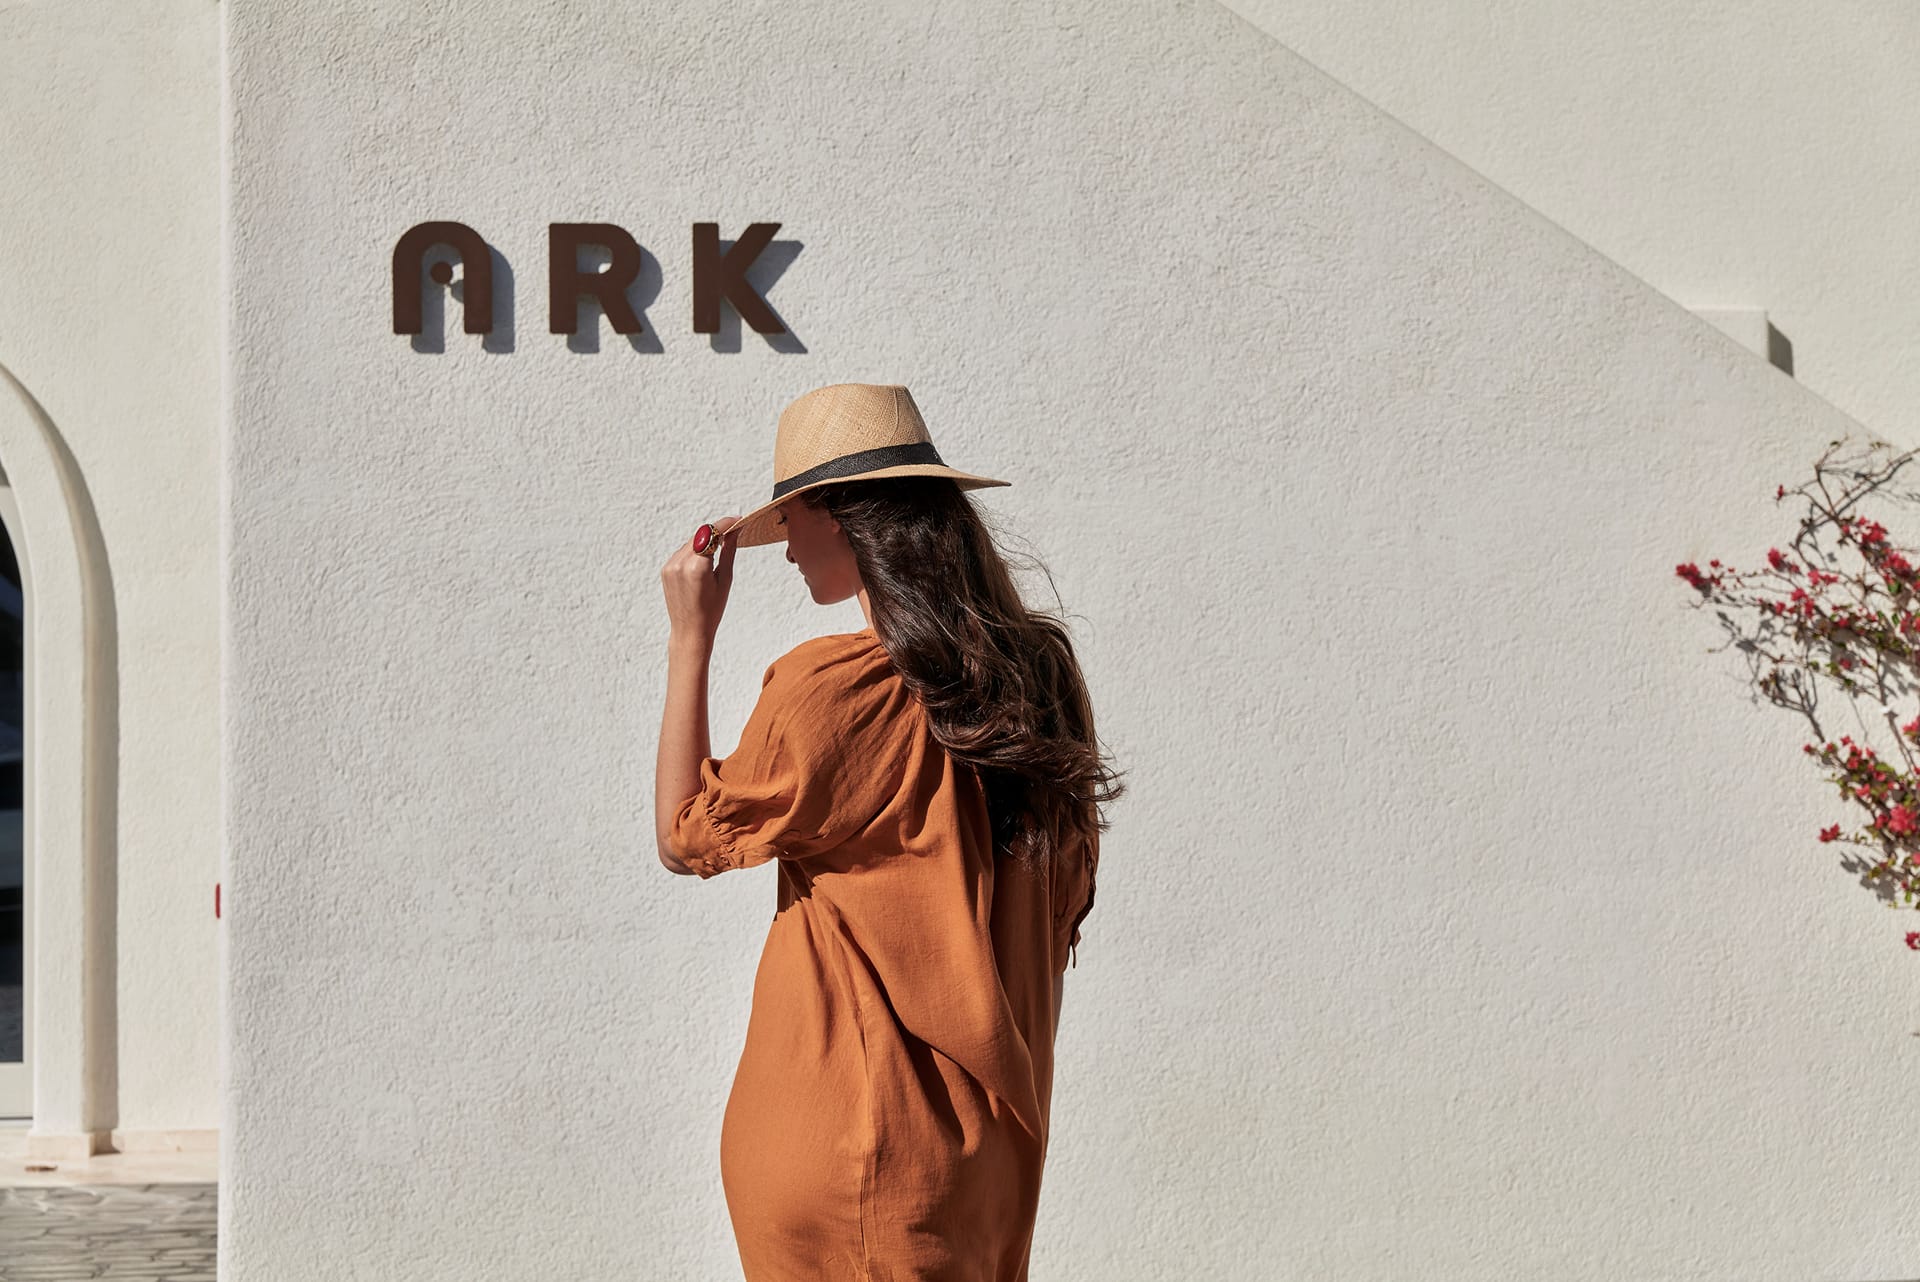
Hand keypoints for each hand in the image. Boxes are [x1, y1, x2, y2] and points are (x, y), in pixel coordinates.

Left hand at [661, 516, 742, 646]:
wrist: (690, 630)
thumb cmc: (711, 610)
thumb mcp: (725, 579)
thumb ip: (729, 551)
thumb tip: (735, 531)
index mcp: (697, 567)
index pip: (711, 533)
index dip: (725, 524)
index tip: (737, 520)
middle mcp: (680, 563)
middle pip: (700, 534)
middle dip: (716, 531)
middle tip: (733, 531)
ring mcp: (670, 566)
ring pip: (691, 541)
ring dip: (705, 540)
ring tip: (720, 546)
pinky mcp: (666, 569)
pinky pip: (682, 551)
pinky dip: (694, 550)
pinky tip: (704, 559)